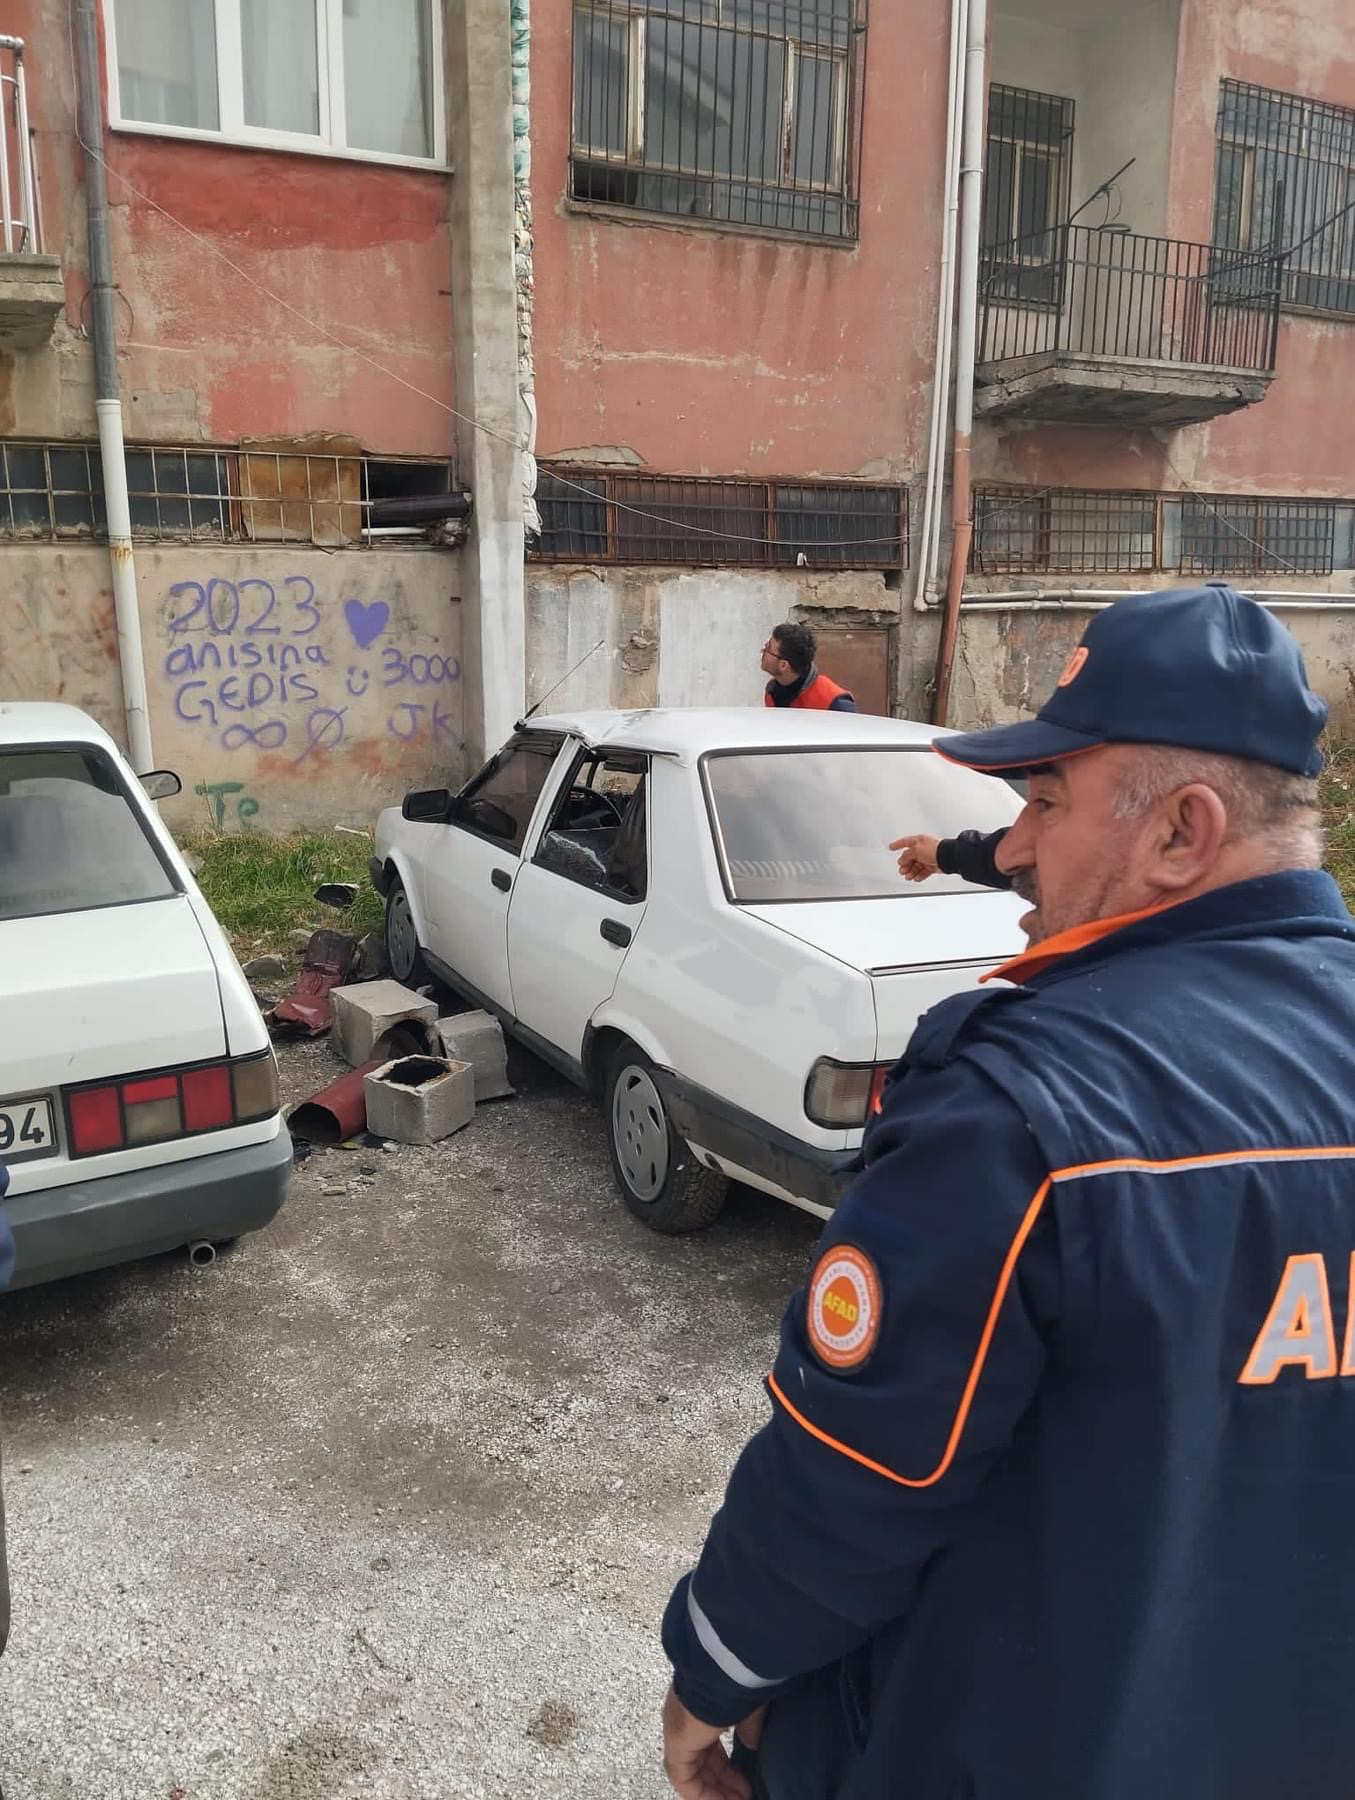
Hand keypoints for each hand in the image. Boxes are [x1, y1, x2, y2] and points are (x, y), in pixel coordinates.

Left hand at [662, 1685, 759, 1799]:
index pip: (709, 1745)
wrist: (723, 1667)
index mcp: (701, 1706)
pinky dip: (702, 1794)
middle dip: (724, 1782)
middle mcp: (685, 1719)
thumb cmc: (739, 1680)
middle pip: (702, 1761)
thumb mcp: (749, 1707)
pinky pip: (684, 1778)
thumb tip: (752, 1745)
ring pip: (692, 1772)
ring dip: (715, 1791)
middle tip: (745, 1795)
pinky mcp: (676, 1743)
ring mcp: (677, 1730)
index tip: (746, 1781)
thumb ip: (749, 1728)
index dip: (727, 1767)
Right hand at [889, 833, 941, 881]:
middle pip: (910, 857)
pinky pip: (924, 871)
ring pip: (916, 866)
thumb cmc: (935, 849)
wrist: (948, 857)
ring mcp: (928, 857)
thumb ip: (906, 855)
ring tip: (908, 876)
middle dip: (905, 864)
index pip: (905, 842)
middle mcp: (923, 848)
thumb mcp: (916, 850)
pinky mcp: (933, 865)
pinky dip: (919, 875)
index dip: (897, 845)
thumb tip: (901, 860)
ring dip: (911, 871)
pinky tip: (916, 877)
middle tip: (902, 870)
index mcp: (919, 841)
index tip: (891, 847)